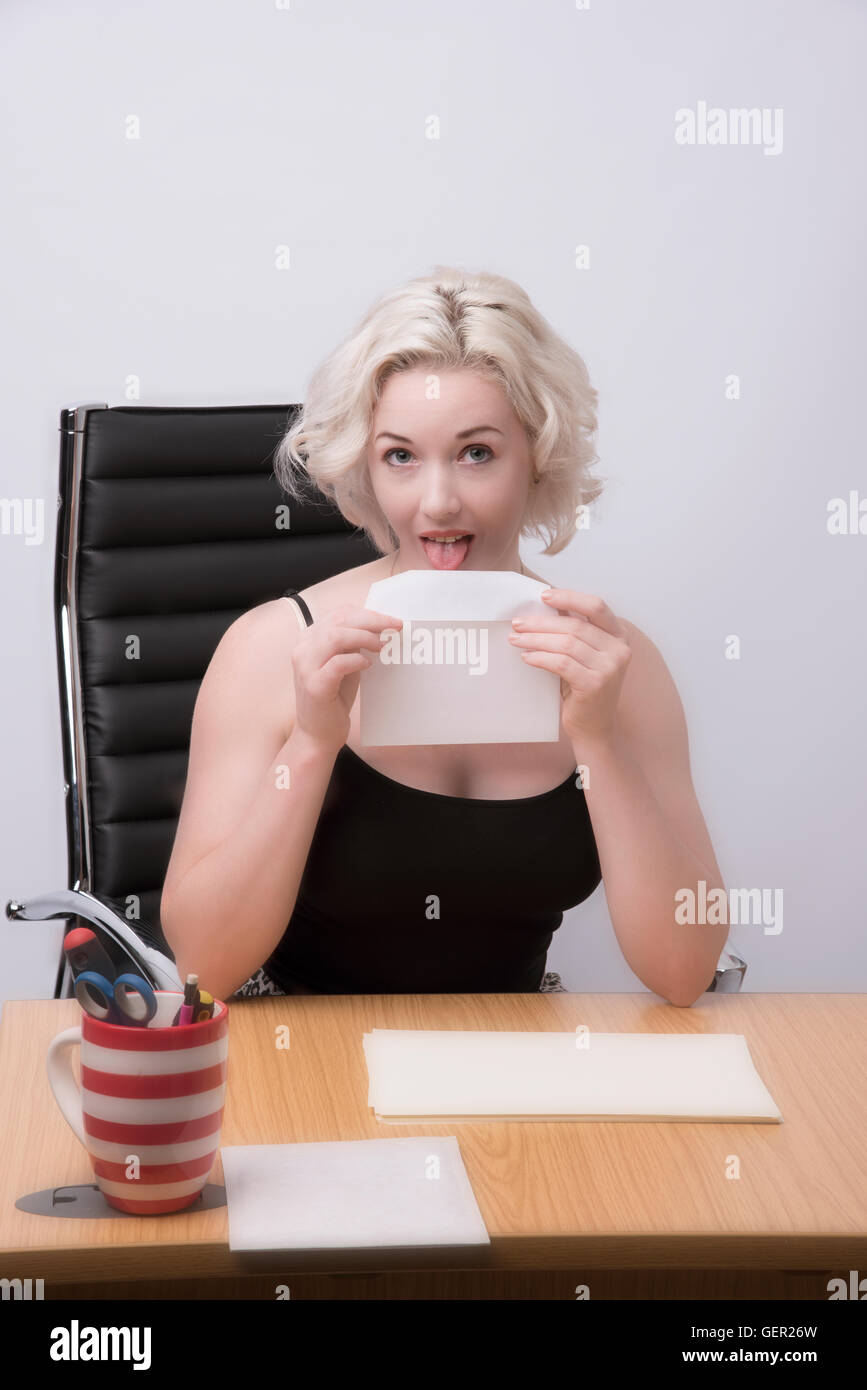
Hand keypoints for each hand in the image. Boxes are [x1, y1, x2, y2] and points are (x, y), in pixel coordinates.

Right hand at [291, 605, 402, 752]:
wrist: (316, 733)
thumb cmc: (333, 697)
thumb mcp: (343, 663)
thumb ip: (352, 644)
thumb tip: (380, 626)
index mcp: (309, 639)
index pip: (339, 614)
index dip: (368, 613)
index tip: (391, 620)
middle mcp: (303, 648)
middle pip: (339, 621)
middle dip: (372, 621)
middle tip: (395, 627)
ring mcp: (305, 667)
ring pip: (336, 636)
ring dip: (365, 637)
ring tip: (383, 646)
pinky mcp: (314, 686)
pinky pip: (337, 664)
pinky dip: (356, 660)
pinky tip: (368, 664)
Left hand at [508, 588, 631, 746]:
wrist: (594, 728)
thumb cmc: (584, 688)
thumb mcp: (584, 655)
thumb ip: (574, 631)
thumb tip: (545, 606)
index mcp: (619, 636)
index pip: (596, 606)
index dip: (569, 598)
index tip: (543, 596)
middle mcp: (620, 649)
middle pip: (575, 626)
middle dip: (541, 623)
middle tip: (517, 623)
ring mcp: (610, 667)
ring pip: (566, 643)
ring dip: (536, 639)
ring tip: (516, 639)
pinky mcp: (595, 684)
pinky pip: (561, 663)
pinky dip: (540, 657)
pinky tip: (527, 657)